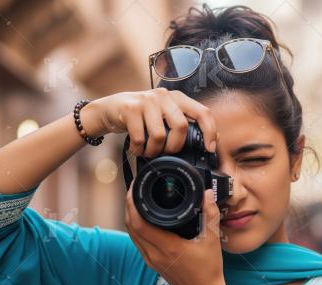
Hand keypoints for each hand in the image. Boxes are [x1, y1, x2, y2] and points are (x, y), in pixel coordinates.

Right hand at [84, 88, 217, 156]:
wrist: (110, 109)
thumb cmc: (142, 116)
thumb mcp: (164, 116)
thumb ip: (182, 124)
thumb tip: (208, 142)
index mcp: (178, 98)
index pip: (203, 112)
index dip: (210, 131)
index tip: (209, 148)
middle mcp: (164, 96)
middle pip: (181, 127)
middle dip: (175, 146)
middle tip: (166, 152)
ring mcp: (146, 100)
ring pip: (159, 136)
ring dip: (153, 151)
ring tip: (148, 151)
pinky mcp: (130, 108)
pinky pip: (140, 139)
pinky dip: (139, 150)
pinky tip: (136, 148)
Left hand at [125, 186, 226, 284]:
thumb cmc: (209, 270)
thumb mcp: (212, 240)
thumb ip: (210, 215)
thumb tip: (207, 194)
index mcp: (167, 247)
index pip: (139, 223)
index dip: (132, 204)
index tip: (135, 188)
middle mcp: (154, 254)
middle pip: (131, 227)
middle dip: (129, 206)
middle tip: (134, 190)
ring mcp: (151, 260)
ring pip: (132, 235)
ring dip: (130, 217)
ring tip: (136, 200)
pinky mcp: (152, 263)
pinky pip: (138, 242)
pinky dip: (136, 228)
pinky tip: (142, 219)